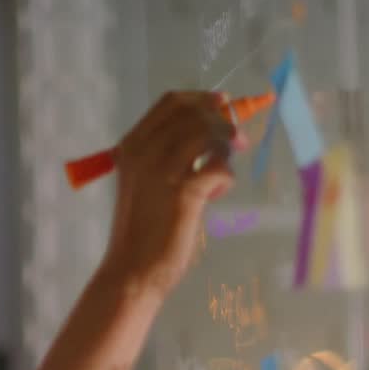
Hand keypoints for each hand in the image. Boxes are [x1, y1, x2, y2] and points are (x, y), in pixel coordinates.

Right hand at [102, 91, 246, 295]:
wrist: (132, 270)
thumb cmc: (141, 230)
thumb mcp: (144, 182)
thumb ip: (165, 156)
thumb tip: (208, 130)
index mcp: (131, 147)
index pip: (171, 103)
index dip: (203, 99)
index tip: (222, 106)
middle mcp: (144, 152)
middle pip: (194, 113)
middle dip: (222, 121)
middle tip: (237, 141)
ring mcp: (163, 170)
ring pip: (209, 134)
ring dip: (225, 149)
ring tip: (220, 174)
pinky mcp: (185, 192)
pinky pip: (221, 167)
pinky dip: (226, 177)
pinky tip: (215, 195)